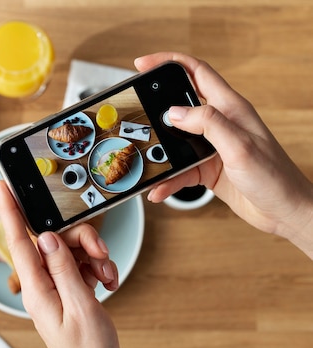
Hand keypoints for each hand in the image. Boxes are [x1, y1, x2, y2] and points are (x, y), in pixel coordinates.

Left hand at [0, 180, 136, 347]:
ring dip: (92, 259)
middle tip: (100, 253)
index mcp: (36, 290)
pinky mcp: (68, 294)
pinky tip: (107, 283)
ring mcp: (55, 290)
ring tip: (106, 277)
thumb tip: (45, 237)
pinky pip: (79, 269)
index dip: (9, 211)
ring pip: (69, 254)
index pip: (17, 242)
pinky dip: (96, 271)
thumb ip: (63, 267)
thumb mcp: (80, 306)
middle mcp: (41, 287)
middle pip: (52, 243)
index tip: (1, 186)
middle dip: (80, 240)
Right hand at [135, 52, 312, 257]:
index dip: (169, 63)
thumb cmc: (274, 177)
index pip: (196, 73)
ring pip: (174, 142)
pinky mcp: (206, 168)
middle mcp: (219, 124)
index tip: (143, 64)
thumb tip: (174, 112)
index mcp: (230, 108)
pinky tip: (159, 189)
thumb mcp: (240, 146)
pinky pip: (178, 170)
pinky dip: (167, 180)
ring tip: (145, 162)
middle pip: (179, 106)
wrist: (284, 211)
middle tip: (134, 115)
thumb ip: (208, 124)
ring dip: (158, 153)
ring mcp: (211, 147)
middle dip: (154, 110)